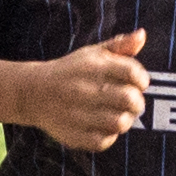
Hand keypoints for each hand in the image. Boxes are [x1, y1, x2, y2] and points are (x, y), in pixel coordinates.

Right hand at [14, 31, 148, 153]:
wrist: (33, 93)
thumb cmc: (71, 71)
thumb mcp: (92, 53)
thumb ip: (120, 45)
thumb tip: (142, 35)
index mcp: (92, 66)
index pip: (132, 73)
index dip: (142, 80)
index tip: (138, 83)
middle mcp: (85, 89)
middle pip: (130, 100)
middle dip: (137, 102)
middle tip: (131, 103)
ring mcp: (78, 114)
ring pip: (120, 123)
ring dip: (126, 120)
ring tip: (119, 115)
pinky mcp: (73, 134)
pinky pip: (104, 141)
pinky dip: (109, 136)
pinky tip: (104, 127)